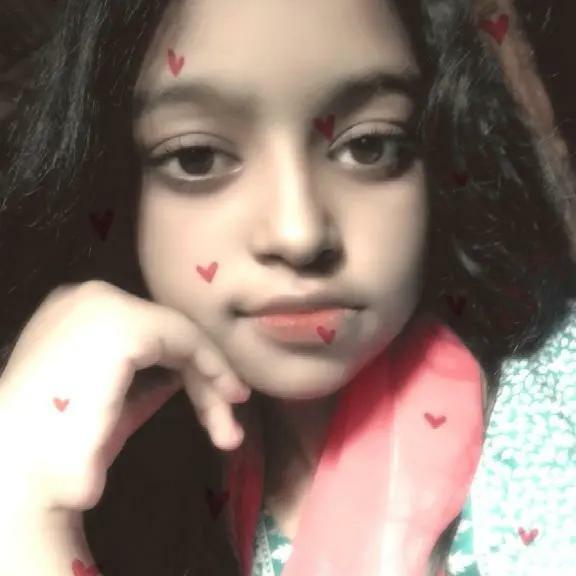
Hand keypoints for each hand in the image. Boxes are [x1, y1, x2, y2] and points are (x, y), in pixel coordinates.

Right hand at [0, 280, 250, 514]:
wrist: (25, 478)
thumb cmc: (58, 451)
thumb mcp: (109, 404)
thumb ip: (144, 381)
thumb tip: (180, 374)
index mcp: (74, 315)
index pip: (148, 335)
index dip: (187, 370)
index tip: (217, 408)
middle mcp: (85, 299)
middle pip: (168, 335)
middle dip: (204, 381)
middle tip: (228, 427)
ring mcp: (103, 306)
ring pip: (182, 336)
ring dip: (212, 383)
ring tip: (229, 431)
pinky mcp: (124, 324)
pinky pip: (187, 339)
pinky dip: (212, 368)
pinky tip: (226, 399)